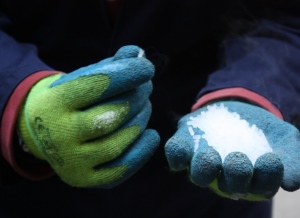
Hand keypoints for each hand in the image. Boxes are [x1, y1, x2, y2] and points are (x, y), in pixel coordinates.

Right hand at [17, 45, 159, 187]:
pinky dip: (141, 151)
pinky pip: (119, 169)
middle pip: (111, 115)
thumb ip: (111, 64)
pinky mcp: (83, 178)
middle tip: (147, 88)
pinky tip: (151, 134)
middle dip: (137, 97)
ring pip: (117, 142)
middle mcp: (59, 133)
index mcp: (55, 101)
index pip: (98, 84)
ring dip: (140, 121)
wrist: (41, 130)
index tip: (147, 68)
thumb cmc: (71, 100)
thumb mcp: (82, 77)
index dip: (128, 73)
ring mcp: (71, 160)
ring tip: (146, 107)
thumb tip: (138, 53)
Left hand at [165, 101, 299, 200]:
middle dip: (234, 174)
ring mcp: (205, 164)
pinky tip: (181, 148)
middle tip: (238, 159)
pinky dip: (177, 154)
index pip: (261, 187)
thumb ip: (293, 159)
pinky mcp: (188, 147)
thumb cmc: (265, 130)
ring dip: (204, 169)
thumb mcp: (285, 139)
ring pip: (200, 176)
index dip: (266, 177)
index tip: (271, 159)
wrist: (242, 108)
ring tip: (211, 156)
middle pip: (230, 186)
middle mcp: (227, 179)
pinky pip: (177, 156)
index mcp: (254, 181)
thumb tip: (292, 184)